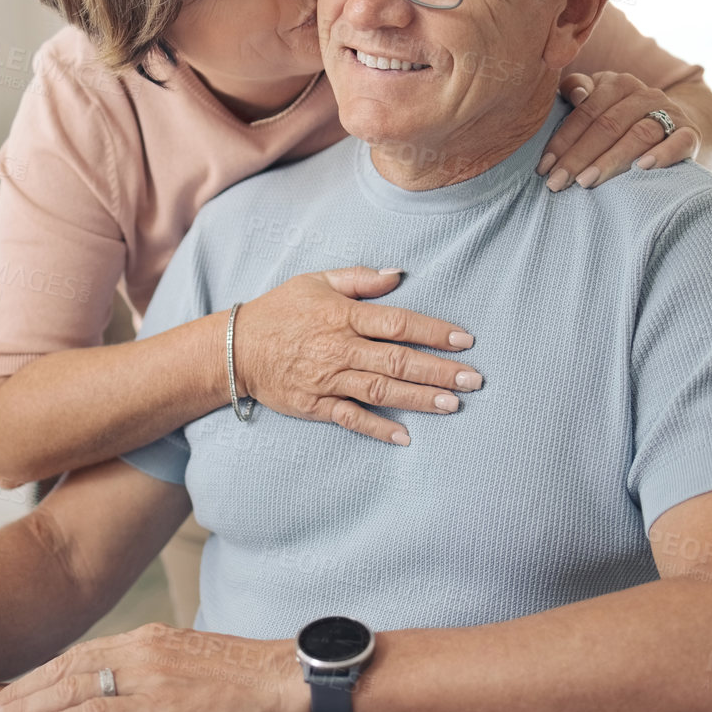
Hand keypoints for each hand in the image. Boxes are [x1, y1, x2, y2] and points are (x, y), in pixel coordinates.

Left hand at [0, 622, 307, 711]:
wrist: (284, 675)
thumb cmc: (246, 674)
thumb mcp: (189, 662)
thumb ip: (152, 669)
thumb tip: (122, 687)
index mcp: (148, 638)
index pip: (79, 655)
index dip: (39, 674)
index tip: (10, 689)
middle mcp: (141, 649)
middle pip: (66, 669)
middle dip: (21, 690)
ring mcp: (148, 675)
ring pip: (72, 688)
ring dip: (28, 707)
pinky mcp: (159, 704)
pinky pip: (98, 711)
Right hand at [231, 267, 482, 445]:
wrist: (237, 348)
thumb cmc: (281, 311)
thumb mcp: (317, 281)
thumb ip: (359, 278)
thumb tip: (398, 275)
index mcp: (344, 316)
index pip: (398, 323)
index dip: (433, 332)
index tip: (465, 340)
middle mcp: (339, 349)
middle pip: (397, 360)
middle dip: (439, 371)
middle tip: (473, 380)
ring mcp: (328, 380)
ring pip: (381, 390)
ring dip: (419, 399)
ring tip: (453, 405)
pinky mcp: (315, 405)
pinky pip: (351, 418)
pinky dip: (378, 428)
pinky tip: (405, 437)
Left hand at [540, 70, 701, 189]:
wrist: (674, 127)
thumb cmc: (621, 119)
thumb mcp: (597, 102)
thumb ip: (578, 91)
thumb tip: (576, 95)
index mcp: (618, 83)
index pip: (585, 112)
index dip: (562, 140)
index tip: (543, 168)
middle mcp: (645, 94)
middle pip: (608, 125)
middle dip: (579, 156)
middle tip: (557, 183)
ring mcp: (669, 112)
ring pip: (639, 134)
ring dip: (611, 160)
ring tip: (587, 182)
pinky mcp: (690, 133)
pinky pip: (678, 142)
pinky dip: (662, 154)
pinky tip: (642, 168)